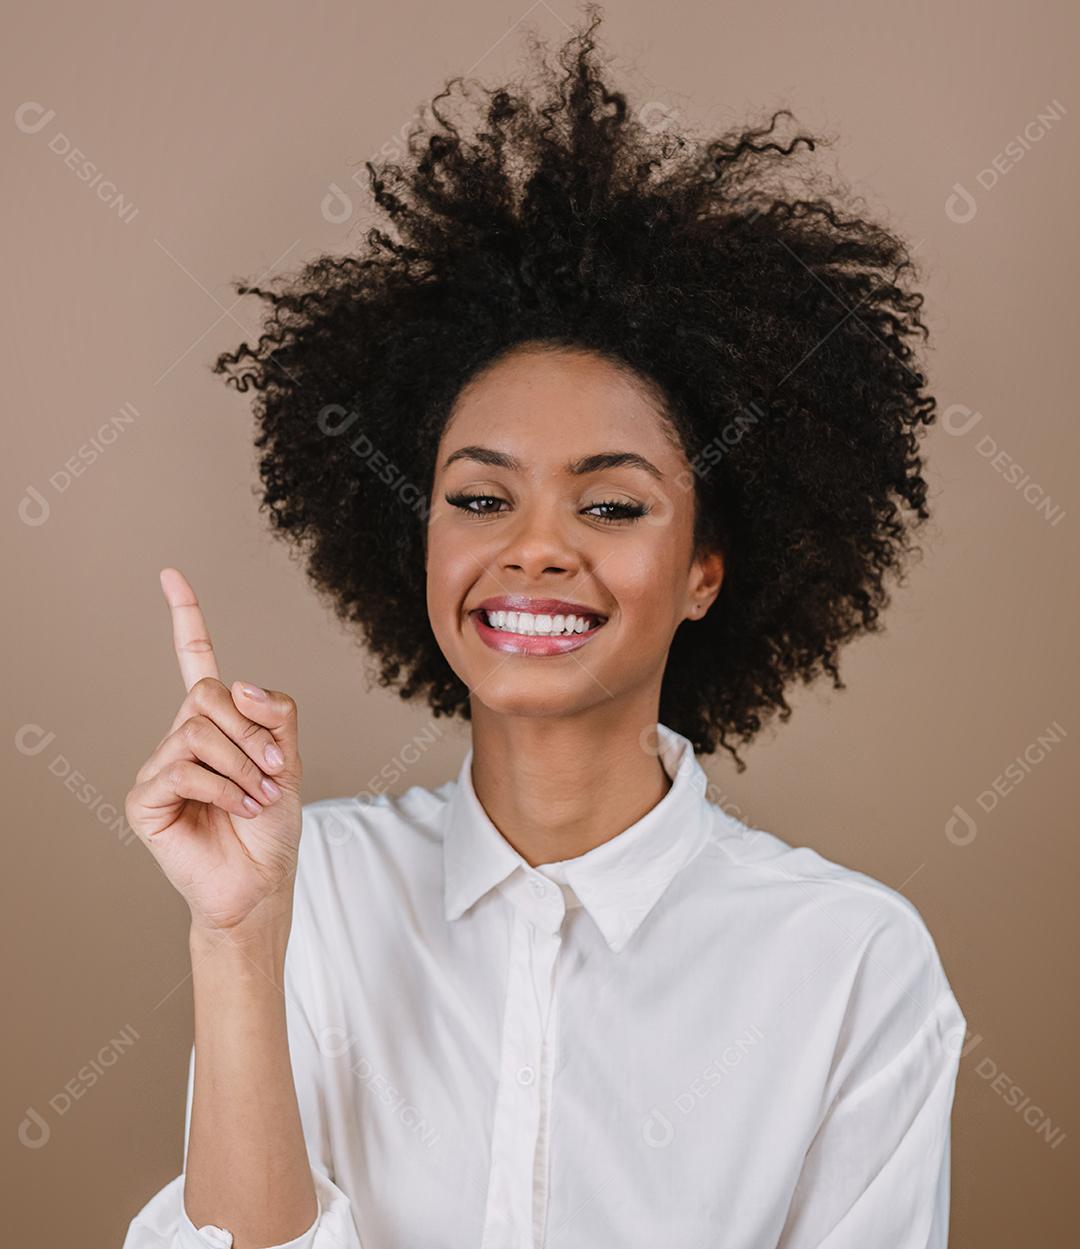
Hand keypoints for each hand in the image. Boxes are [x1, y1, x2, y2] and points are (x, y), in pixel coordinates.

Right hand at [124, 567, 303, 935]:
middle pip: (206, 694)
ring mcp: (160, 766)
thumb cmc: (271, 826)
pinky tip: (236, 810)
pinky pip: (182, 768)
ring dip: (241, 765)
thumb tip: (240, 685)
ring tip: (256, 797)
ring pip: (197, 731)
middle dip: (250, 730)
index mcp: (216, 723)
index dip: (185, 618)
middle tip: (272, 769)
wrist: (260, 883)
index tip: (171, 575)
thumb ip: (275, 715)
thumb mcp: (289, 760)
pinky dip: (222, 788)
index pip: (194, 661)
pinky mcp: (145, 798)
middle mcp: (182, 736)